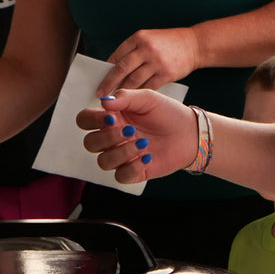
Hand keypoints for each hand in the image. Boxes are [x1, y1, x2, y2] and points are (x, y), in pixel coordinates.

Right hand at [78, 88, 195, 185]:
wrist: (190, 132)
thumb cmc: (167, 112)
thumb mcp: (147, 98)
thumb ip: (125, 97)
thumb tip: (104, 101)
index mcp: (111, 118)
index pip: (85, 120)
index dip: (91, 120)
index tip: (111, 117)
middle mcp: (113, 138)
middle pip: (90, 143)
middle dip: (106, 138)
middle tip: (129, 131)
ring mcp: (122, 156)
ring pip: (103, 161)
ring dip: (121, 152)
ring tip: (143, 143)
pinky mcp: (134, 171)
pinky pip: (120, 176)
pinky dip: (132, 167)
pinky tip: (148, 157)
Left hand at [97, 27, 197, 95]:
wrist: (195, 44)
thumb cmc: (169, 43)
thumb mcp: (149, 39)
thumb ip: (133, 51)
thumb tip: (113, 68)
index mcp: (139, 38)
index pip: (116, 55)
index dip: (106, 69)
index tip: (98, 79)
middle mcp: (146, 49)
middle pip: (121, 69)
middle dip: (109, 83)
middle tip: (100, 94)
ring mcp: (157, 61)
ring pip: (134, 80)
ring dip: (122, 91)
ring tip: (114, 99)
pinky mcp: (166, 74)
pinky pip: (148, 87)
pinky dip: (139, 94)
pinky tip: (133, 100)